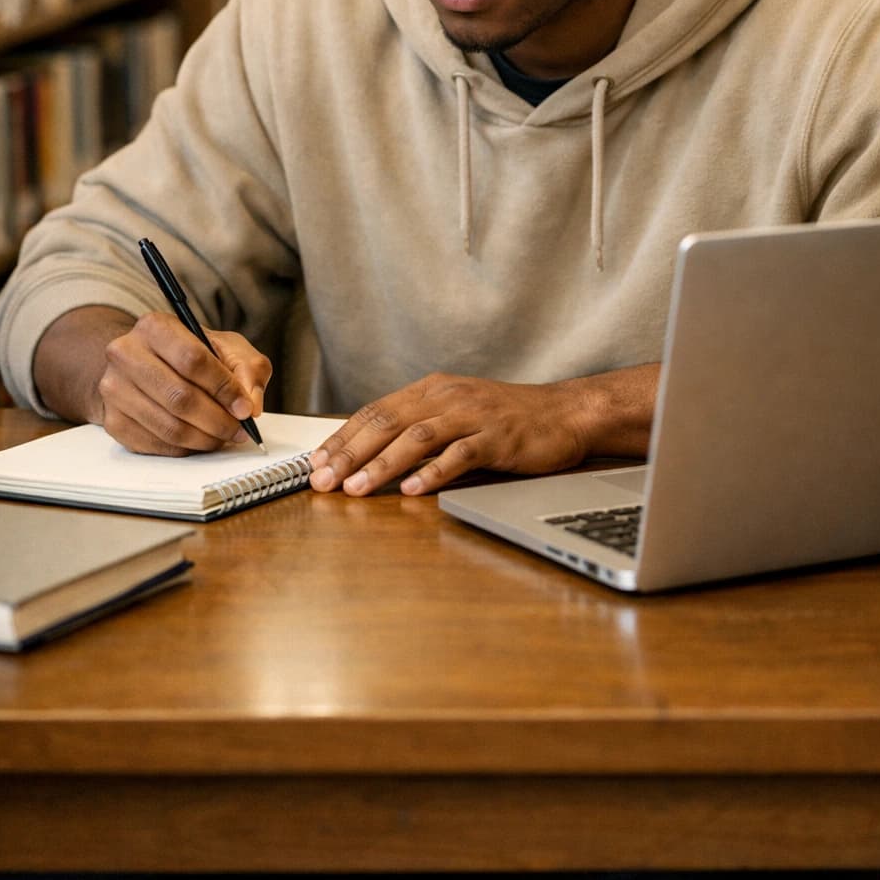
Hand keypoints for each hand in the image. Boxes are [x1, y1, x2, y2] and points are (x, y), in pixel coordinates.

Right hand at [97, 311, 271, 455]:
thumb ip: (248, 369)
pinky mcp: (113, 421)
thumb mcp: (225, 347)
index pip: (193, 360)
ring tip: (224, 436)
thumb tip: (251, 406)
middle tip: (239, 430)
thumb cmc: (190, 354)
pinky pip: (156, 444)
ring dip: (205, 438)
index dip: (224, 388)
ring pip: (168, 426)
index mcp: (155, 326)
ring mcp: (114, 390)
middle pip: (179, 397)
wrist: (144, 364)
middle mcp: (126, 354)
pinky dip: (186, 448)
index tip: (244, 408)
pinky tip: (200, 440)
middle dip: (217, 420)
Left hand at [308, 371, 592, 496]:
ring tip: (355, 489)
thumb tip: (370, 452)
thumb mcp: (457, 412)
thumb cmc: (508, 419)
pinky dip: (432, 473)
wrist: (564, 413)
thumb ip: (419, 425)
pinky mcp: (497, 438)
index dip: (342, 437)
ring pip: (416, 438)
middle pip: (387, 422)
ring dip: (381, 465)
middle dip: (349, 453)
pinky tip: (411, 490)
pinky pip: (459, 454)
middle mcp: (448, 397)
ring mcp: (473, 416)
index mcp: (432, 390)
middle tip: (322, 480)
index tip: (315, 463)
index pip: (375, 411)